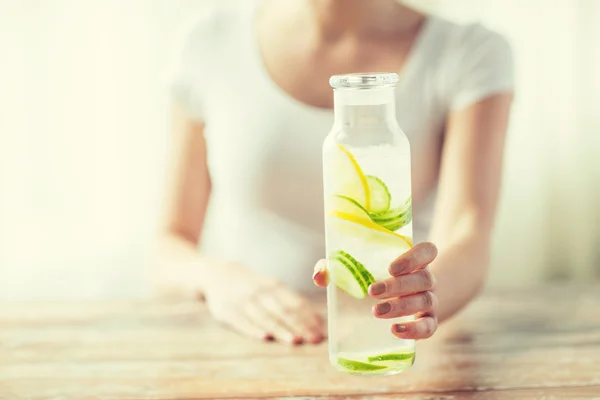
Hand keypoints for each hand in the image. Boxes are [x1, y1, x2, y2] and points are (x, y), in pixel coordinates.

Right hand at [204, 263, 324, 344]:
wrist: (218, 274)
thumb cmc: (253, 285)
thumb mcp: (271, 285)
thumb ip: (291, 301)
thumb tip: (317, 320)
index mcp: (274, 285)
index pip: (294, 303)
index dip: (308, 318)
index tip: (319, 332)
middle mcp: (260, 292)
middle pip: (282, 311)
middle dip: (299, 326)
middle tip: (312, 339)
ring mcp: (243, 301)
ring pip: (264, 317)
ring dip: (280, 330)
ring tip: (294, 341)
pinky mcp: (228, 311)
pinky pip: (242, 322)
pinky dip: (253, 329)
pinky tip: (264, 337)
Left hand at [313, 242, 438, 339]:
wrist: (401, 302)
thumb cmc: (374, 278)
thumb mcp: (356, 269)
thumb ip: (335, 267)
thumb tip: (319, 276)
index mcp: (413, 260)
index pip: (428, 251)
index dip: (415, 257)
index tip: (392, 267)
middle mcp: (425, 279)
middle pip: (423, 278)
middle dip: (398, 286)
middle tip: (372, 291)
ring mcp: (430, 301)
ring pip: (425, 301)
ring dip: (401, 306)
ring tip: (376, 311)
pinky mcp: (428, 322)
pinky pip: (429, 327)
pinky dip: (414, 330)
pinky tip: (395, 330)